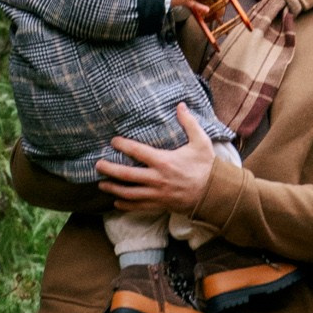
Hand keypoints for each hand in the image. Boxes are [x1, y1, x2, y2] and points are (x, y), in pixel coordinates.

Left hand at [98, 103, 219, 216]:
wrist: (215, 193)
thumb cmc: (207, 166)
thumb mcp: (201, 141)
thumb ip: (189, 123)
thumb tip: (180, 105)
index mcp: (165, 161)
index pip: (138, 152)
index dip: (123, 145)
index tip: (113, 141)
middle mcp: (158, 179)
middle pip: (128, 175)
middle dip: (110, 170)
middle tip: (97, 165)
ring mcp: (158, 194)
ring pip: (130, 193)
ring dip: (114, 189)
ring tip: (101, 184)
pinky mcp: (160, 205)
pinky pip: (139, 207)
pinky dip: (126, 205)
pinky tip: (117, 202)